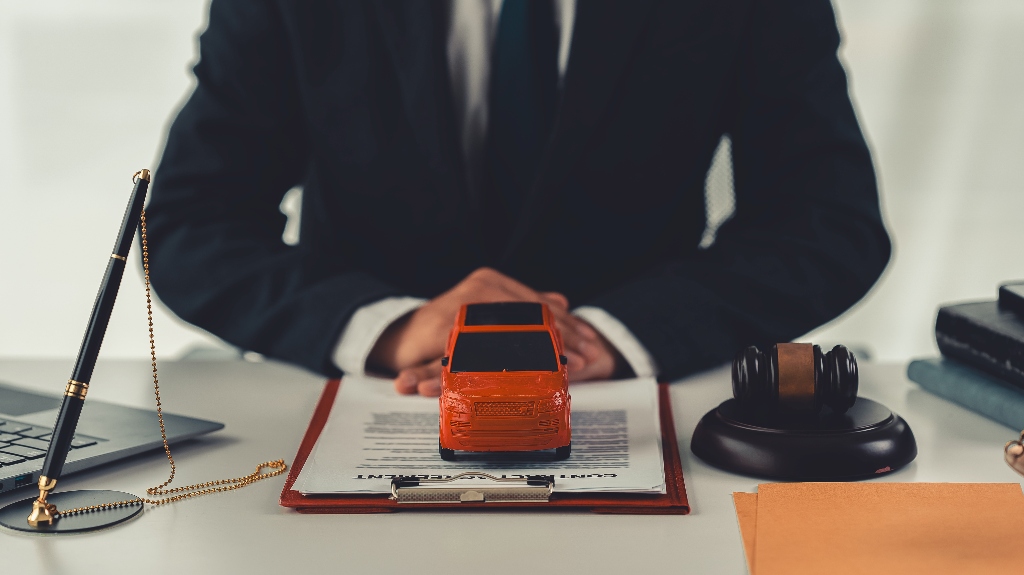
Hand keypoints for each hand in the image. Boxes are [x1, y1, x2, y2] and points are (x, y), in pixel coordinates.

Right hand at [367, 267, 620, 395]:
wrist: (401, 338)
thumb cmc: (446, 331)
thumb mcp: (488, 315)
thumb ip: (521, 306)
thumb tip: (562, 300)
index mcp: (492, 283)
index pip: (537, 303)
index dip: (567, 324)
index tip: (591, 342)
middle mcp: (479, 288)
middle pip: (532, 314)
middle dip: (564, 338)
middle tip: (587, 358)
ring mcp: (463, 306)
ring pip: (514, 329)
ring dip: (544, 350)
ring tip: (565, 366)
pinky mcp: (446, 329)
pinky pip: (482, 348)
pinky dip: (506, 361)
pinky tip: (528, 372)